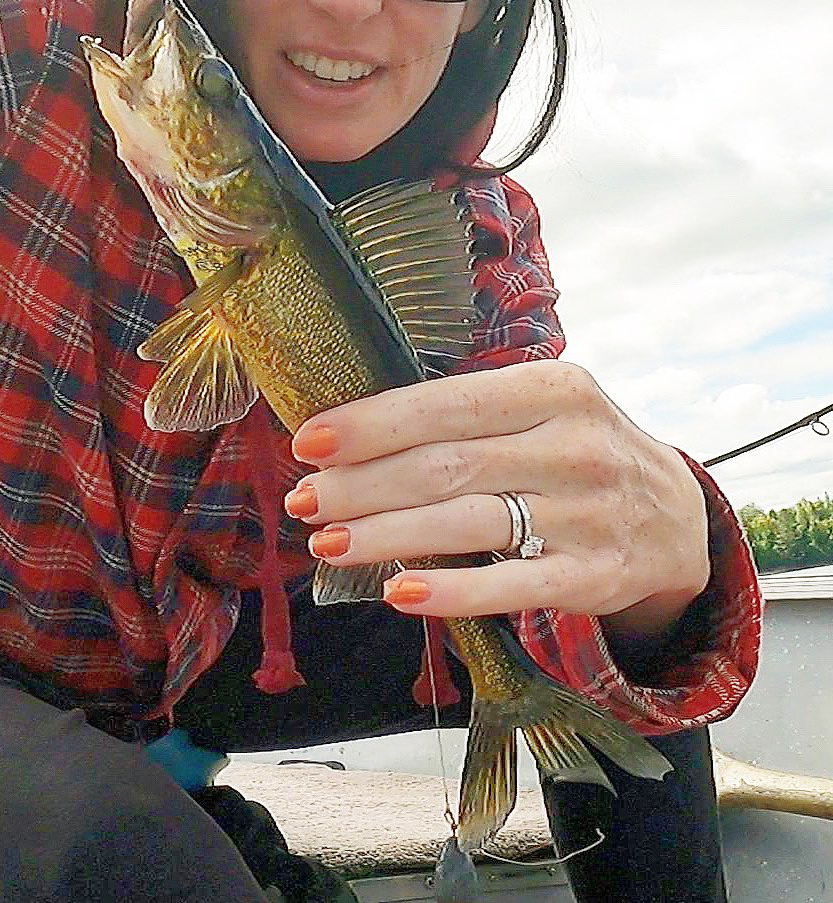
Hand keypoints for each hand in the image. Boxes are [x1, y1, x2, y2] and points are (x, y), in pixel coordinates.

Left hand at [285, 361, 709, 644]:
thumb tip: (355, 436)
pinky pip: (515, 585)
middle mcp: (576, 445)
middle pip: (448, 465)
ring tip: (328, 542)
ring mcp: (591, 513)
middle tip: (305, 501)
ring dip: (389, 534)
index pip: (447, 404)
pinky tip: (401, 593)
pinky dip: (454, 591)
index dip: (372, 425)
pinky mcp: (598, 576)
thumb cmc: (578, 454)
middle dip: (364, 485)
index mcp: (555, 389)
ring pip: (470, 522)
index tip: (310, 442)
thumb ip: (467, 417)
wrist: (676, 517)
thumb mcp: (542, 411)